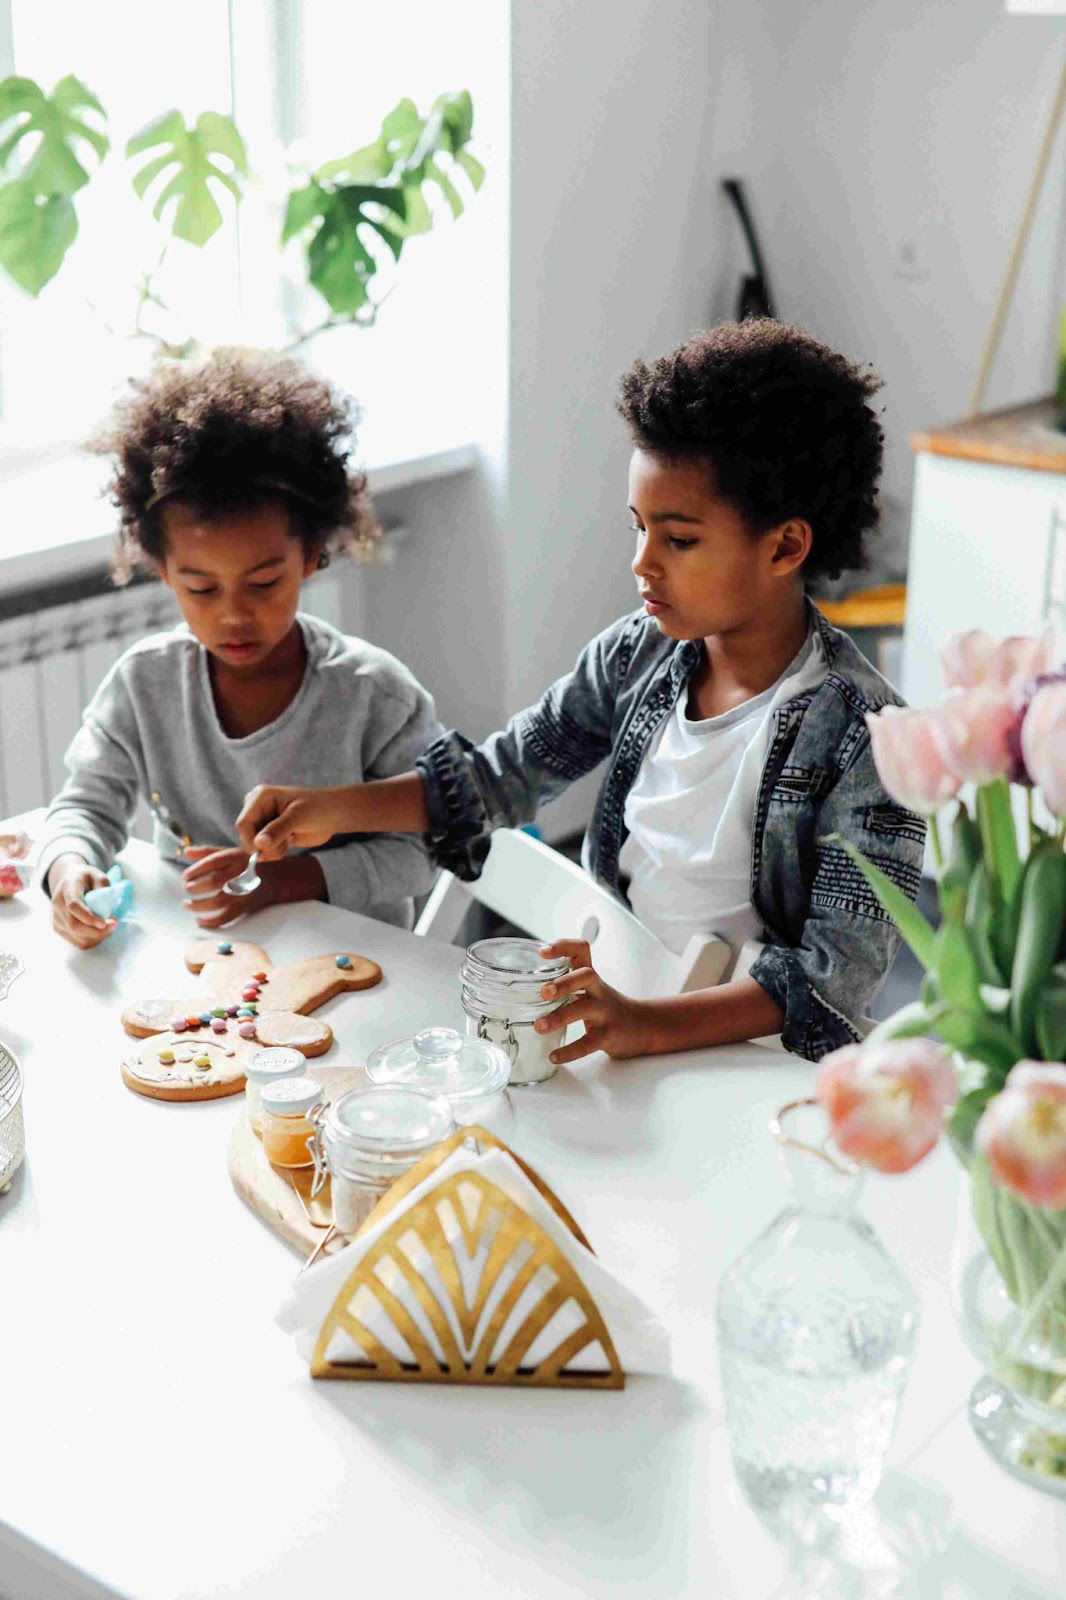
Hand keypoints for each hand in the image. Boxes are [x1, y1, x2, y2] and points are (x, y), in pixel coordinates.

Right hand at [48, 854, 116, 948]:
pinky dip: (91, 940)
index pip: (74, 906)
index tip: (104, 923)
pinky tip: (100, 932)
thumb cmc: (87, 879)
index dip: (89, 917)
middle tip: (114, 925)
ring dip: (96, 936)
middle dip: (96, 931)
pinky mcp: (58, 928)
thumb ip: (104, 889)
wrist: (69, 881)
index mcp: (67, 887)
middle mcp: (58, 903)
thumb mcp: (98, 875)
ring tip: (109, 927)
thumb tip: (107, 909)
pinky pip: (76, 941)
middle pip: (74, 925)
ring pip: (76, 936)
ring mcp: (56, 917)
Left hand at [182, 846, 274, 927]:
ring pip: (217, 902)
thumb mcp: (231, 852)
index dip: (195, 870)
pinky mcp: (245, 907)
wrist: (276, 878)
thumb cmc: (246, 864)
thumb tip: (186, 851)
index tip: (186, 876)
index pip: (212, 862)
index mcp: (237, 858)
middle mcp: (241, 874)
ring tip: (187, 904)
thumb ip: (208, 852)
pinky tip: (199, 920)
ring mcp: (244, 892)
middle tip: (187, 889)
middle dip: (194, 887)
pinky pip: (226, 917)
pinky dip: (210, 921)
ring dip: (198, 905)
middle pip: (213, 882)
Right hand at [235, 784, 353, 859]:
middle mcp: (257, 808)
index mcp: (259, 797)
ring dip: (272, 850)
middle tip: (286, 843)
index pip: (243, 823)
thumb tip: (259, 844)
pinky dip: (275, 851)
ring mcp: (264, 821)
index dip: (251, 841)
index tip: (266, 851)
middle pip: (247, 836)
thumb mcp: (297, 817)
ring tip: (290, 838)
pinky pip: (264, 850)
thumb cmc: (318, 808)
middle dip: (264, 846)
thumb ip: (277, 830)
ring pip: (256, 845)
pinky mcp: (271, 834)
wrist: (334, 814)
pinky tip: (290, 841)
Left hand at [534, 939, 652, 1063]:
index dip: (563, 946)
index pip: (581, 950)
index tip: (542, 951)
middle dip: (563, 982)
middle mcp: (598, 990)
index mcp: (590, 977)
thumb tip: (524, 985)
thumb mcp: (590, 988)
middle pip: (585, 975)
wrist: (642, 1026)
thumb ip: (565, 983)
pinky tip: (554, 1056)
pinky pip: (588, 1043)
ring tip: (539, 1026)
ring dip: (559, 1016)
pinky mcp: (608, 1035)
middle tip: (543, 992)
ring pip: (584, 1009)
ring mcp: (605, 1012)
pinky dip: (570, 1051)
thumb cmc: (606, 1006)